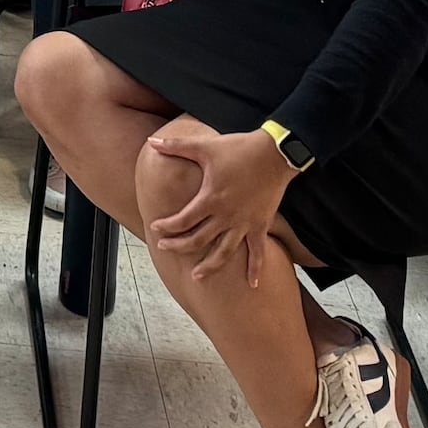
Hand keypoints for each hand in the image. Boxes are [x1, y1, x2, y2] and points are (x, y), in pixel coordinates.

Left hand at [144, 114, 293, 287]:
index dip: (167, 227)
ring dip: (210, 266)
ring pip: (224, 253)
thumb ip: (176, 146)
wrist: (274, 154)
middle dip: (179, 246)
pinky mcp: (261, 225)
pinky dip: (256, 269)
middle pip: (198, 240)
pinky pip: (258, 252)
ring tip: (197, 277)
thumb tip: (152, 142)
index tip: (156, 228)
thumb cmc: (238, 148)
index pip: (183, 220)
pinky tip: (253, 285)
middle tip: (165, 248)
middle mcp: (226, 216)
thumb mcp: (204, 146)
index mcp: (210, 199)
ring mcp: (244, 223)